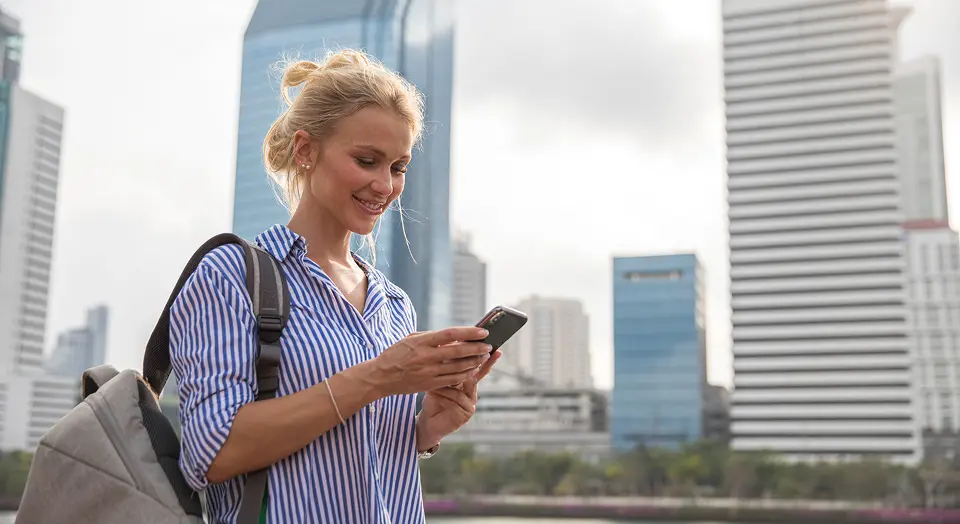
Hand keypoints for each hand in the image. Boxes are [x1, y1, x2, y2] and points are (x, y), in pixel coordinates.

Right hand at [364, 326, 491, 396]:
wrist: (381, 377)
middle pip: (458, 352)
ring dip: (474, 362)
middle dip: (476, 349)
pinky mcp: (429, 384)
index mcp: (422, 342)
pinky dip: (464, 374)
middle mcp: (426, 357)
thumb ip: (432, 337)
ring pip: (458, 368)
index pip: (451, 334)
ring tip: (483, 357)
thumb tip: (454, 335)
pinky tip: (472, 370)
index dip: (469, 333)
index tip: (483, 332)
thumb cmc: (397, 354)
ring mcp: (428, 372)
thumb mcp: (412, 339)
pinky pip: (452, 379)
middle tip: (488, 346)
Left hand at [416, 349, 501, 450]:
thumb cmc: (433, 399)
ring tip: (436, 374)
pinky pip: (458, 396)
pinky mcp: (467, 412)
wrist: (427, 422)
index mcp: (468, 383)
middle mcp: (472, 392)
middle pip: (476, 373)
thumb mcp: (439, 380)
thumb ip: (448, 367)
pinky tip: (434, 392)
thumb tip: (450, 344)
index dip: (482, 355)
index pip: (477, 366)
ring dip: (450, 378)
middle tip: (468, 350)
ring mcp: (471, 402)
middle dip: (471, 360)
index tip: (488, 343)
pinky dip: (445, 392)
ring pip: (466, 382)